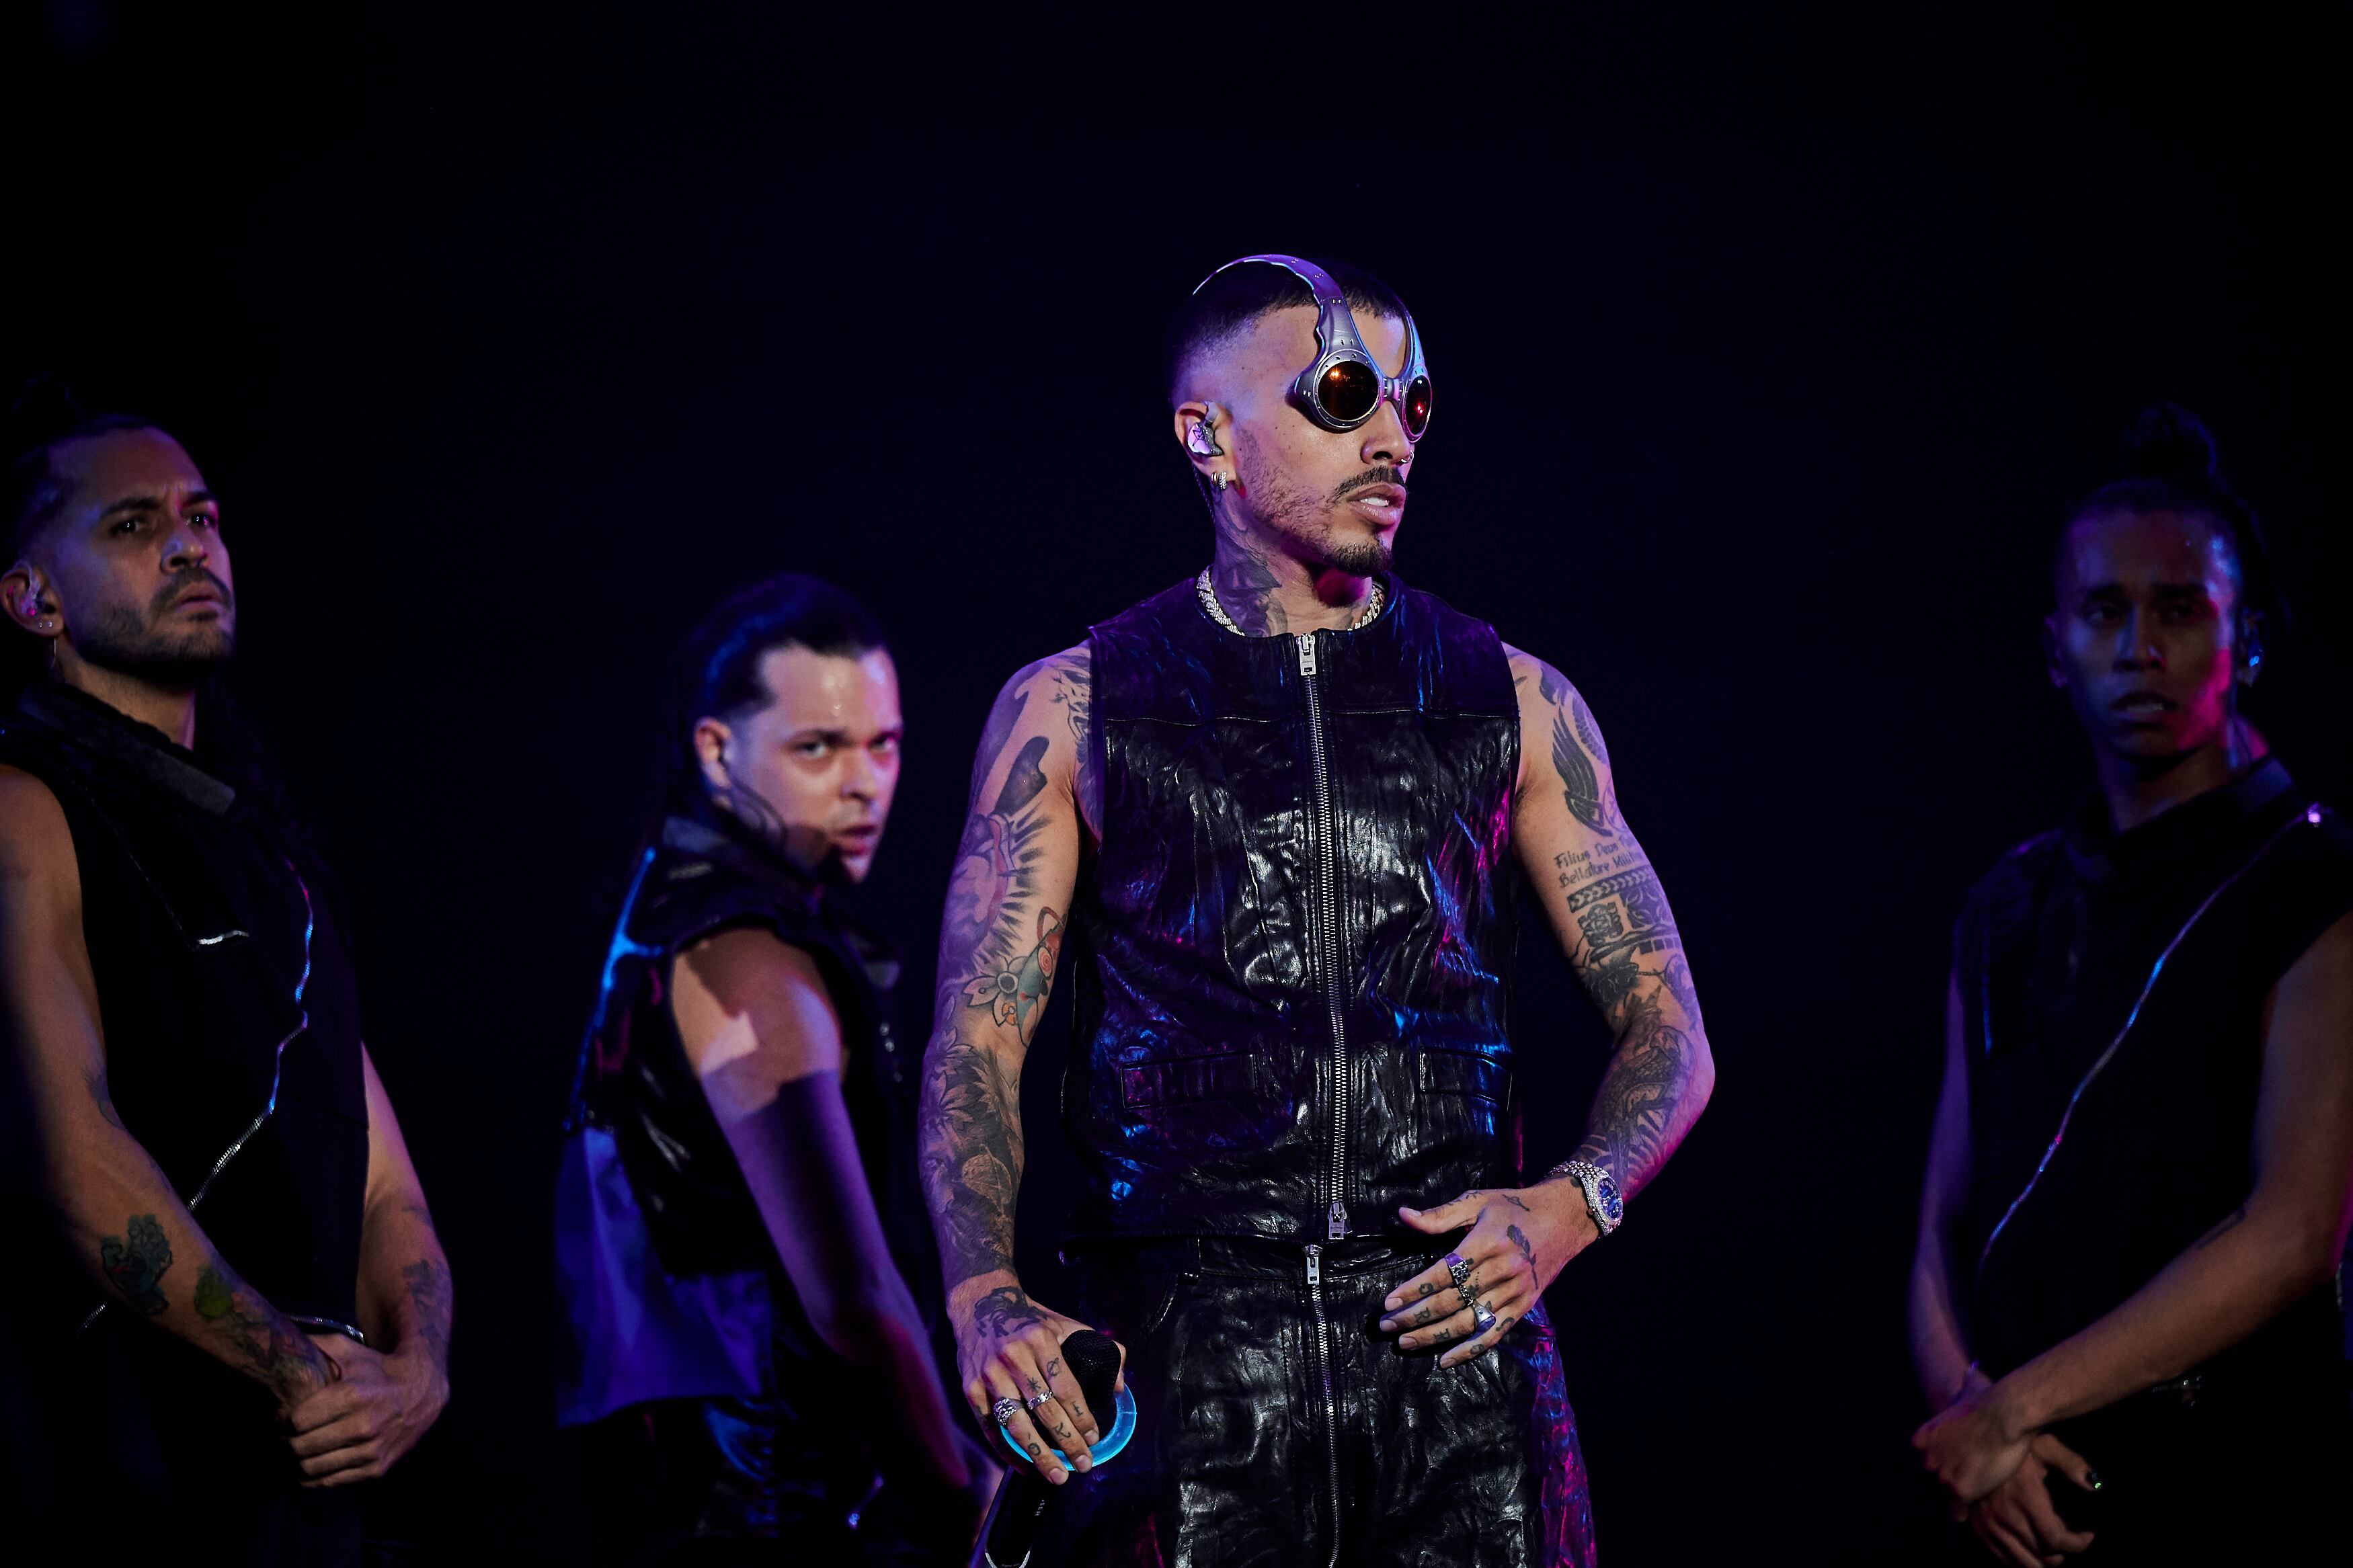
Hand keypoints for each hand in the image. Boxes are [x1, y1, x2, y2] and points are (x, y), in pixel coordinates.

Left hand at [284, 1333, 447, 1486]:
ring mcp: (371, 1450)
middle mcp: (363, 1426)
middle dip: (288, 1440)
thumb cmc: (376, 1368)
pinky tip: (315, 1461)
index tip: (284, 1415)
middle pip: (300, 1447)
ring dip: (299, 1460)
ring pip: (312, 1468)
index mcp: (353, 1396)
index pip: (297, 1421)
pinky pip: (331, 1481)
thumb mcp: (349, 1350)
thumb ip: (314, 1345)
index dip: (284, 1418)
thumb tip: (278, 1338)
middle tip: (288, 1434)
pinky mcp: (376, 1468)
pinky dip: (317, 1476)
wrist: (421, 1390)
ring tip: (300, 1448)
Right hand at [948, 1273, 1121, 1484]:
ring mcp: (989, 1375)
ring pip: (1017, 1424)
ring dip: (1039, 1455)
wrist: (980, 1306)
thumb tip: (1119, 1387)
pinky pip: (991, 1429)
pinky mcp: (971, 1390)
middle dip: (1067, 1442)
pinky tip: (1026, 1467)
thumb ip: (1098, 1348)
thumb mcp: (1064, 1325)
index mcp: (1040, 1340)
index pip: (1066, 1387)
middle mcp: (1013, 1357)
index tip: (1095, 1438)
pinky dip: (1008, 1452)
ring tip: (1058, 1476)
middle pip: (1045, 1410)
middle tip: (1084, 1464)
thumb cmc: (1030, 1322)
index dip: (1082, 1417)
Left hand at [1377, 1183, 1594, 1367]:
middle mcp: (1501, 1271)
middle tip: (1387, 1326)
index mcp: (1487, 1243)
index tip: (1389, 1302)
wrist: (1565, 1218)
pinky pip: (1494, 1334)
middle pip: (1452, 1301)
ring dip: (1434, 1336)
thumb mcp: (1477, 1201)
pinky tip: (1445, 1360)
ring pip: (1469, 1321)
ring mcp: (1515, 1292)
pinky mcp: (1524, 1306)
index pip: (1444, 1272)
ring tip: (1405, 1342)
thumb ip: (1440, 1215)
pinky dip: (1469, 1350)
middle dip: (1416, 1316)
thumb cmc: (1514, 1206)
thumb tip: (1403, 1215)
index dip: (1415, 1289)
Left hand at [1913, 1375, 2033, 1513]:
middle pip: (1931, 1482)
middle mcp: (1926, 1457)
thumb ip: (1965, 1382)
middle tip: (1962, 1490)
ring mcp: (1941, 1475)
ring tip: (1967, 1506)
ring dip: (1953, 1503)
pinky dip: (1962, 1514)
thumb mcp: (1969, 1388)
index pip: (1925, 1462)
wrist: (2005, 1413)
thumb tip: (1970, 1368)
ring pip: (1943, 1499)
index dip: (1940, 1468)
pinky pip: (1956, 1512)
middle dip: (1944, 1486)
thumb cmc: (1991, 1401)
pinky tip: (1970, 1513)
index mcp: (1923, 1438)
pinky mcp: (1958, 1490)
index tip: (1953, 1470)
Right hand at [1967, 1434, 2098, 1566]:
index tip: (2088, 1536)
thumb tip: (2094, 1484)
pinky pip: (2002, 1559)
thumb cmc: (2014, 1443)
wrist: (1973, 1442)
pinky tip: (2031, 1550)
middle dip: (2063, 1554)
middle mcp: (2006, 1516)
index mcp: (2025, 1497)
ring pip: (2023, 1563)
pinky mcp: (1978, 1528)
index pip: (2055, 1539)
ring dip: (2043, 1562)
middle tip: (2070, 1542)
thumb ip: (2071, 1464)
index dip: (2078, 1544)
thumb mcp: (2045, 1446)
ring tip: (2053, 1550)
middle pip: (2043, 1557)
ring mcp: (1989, 1525)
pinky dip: (2020, 1561)